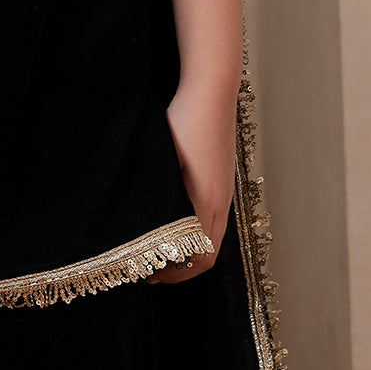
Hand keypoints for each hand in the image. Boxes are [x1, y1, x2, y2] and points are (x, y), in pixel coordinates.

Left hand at [142, 76, 237, 284]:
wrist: (210, 92)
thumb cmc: (184, 123)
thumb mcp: (165, 163)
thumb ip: (160, 199)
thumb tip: (144, 230)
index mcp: (206, 203)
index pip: (199, 259)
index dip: (174, 275)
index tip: (148, 276)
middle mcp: (221, 202)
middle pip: (208, 255)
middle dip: (181, 271)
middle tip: (152, 273)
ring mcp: (225, 191)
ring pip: (213, 238)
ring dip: (190, 253)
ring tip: (162, 251)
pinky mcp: (224, 180)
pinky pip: (215, 221)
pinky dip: (198, 234)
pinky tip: (177, 224)